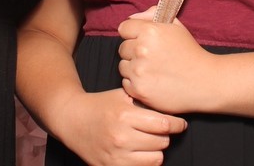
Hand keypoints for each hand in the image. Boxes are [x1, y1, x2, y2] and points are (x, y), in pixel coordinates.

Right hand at [59, 88, 185, 165]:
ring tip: (148, 141)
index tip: (180, 124)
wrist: (72, 120)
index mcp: (124, 115)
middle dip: (164, 135)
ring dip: (156, 150)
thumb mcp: (122, 95)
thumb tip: (172, 108)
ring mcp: (116, 156)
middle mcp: (121, 137)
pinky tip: (139, 152)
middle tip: (159, 130)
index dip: (177, 124)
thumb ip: (145, 100)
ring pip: (156, 159)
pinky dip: (144, 161)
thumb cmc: (101, 105)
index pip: (163, 124)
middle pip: (162, 142)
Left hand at [117, 7, 215, 113]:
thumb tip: (131, 18)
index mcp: (149, 31)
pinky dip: (136, 84)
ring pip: (123, 66)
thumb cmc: (190, 52)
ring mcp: (139, 71)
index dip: (133, 34)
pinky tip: (152, 82)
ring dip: (134, 68)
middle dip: (133, 52)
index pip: (123, 28)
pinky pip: (126, 83)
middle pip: (122, 48)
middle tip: (152, 58)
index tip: (144, 41)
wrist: (206, 82)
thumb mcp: (176, 26)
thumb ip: (152, 15)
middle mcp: (141, 49)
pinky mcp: (139, 90)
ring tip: (153, 71)